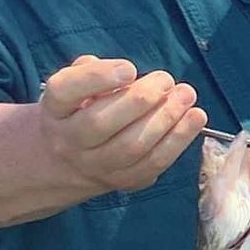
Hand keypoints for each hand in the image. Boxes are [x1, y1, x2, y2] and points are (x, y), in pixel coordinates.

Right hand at [37, 55, 207, 196]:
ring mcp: (94, 166)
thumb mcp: (76, 84)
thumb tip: (128, 74)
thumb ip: (94, 71)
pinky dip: (178, 140)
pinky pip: (153, 164)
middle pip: (100, 123)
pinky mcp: (122, 181)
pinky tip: (195, 118)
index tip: (129, 68)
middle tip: (166, 80)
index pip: (65, 91)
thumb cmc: (81, 108)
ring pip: (130, 146)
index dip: (96, 78)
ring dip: (166, 119)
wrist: (68, 159)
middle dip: (141, 99)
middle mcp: (67, 140)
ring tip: (186, 96)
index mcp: (54, 109)